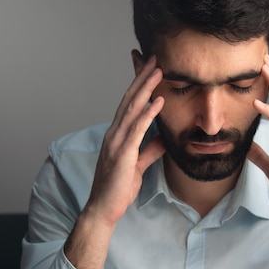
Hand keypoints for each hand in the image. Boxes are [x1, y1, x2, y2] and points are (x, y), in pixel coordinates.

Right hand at [86, 55, 165, 224]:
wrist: (103, 209)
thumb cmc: (118, 189)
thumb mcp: (139, 165)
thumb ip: (150, 150)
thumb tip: (165, 138)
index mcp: (117, 136)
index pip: (129, 105)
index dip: (139, 86)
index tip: (150, 69)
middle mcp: (114, 134)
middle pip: (129, 100)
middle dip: (142, 78)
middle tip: (155, 59)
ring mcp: (116, 143)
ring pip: (132, 109)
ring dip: (146, 88)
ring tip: (159, 71)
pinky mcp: (122, 154)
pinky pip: (137, 129)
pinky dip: (148, 113)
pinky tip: (159, 101)